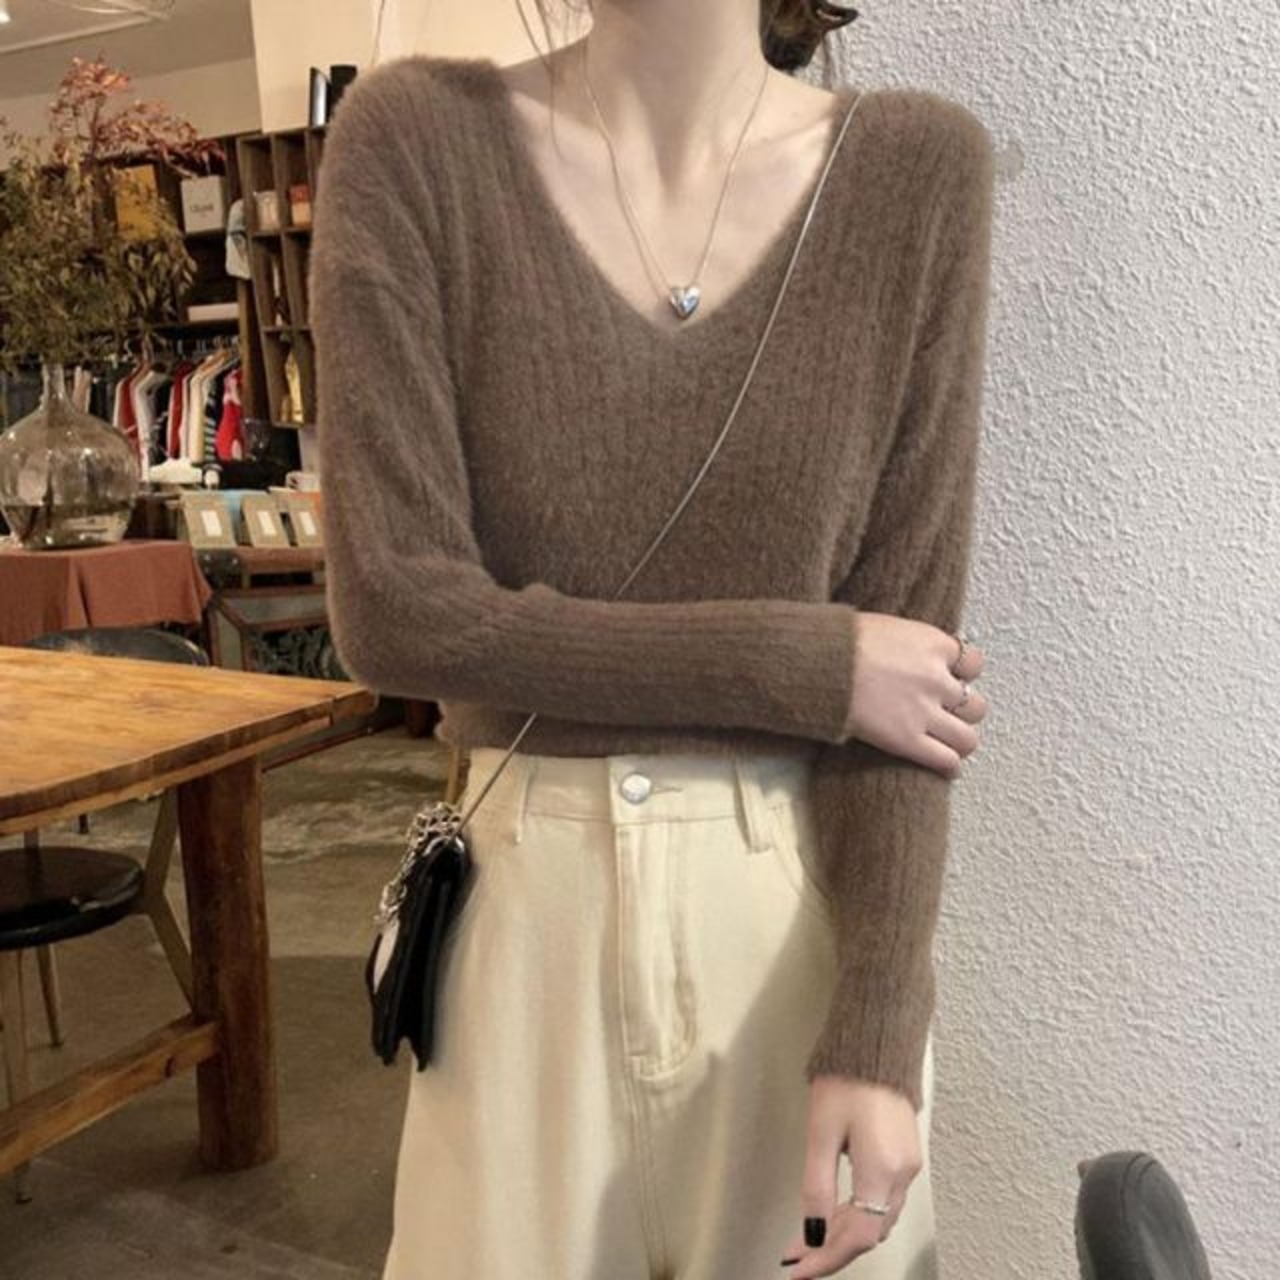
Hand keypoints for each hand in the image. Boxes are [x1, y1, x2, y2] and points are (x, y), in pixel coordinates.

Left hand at [778, 1075, 923, 1277]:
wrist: (876, 1044)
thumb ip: (817, 1185)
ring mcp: (908, 1166)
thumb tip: (811, 1233)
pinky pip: (883, 1201)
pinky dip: (858, 1215)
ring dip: (844, 1234)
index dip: (826, 1260)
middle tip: (795, 1256)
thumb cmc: (846, 1080)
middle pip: (869, 1233)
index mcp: (882, 1171)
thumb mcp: (821, 1132)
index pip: (857, 1237)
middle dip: (831, 1249)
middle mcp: (902, 1175)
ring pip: (877, 1220)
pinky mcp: (905, 1155)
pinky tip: (834, 1212)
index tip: (796, 1270)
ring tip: (807, 1239)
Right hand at [842, 611, 987, 777]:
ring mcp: (925, 713)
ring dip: (960, 740)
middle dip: (964, 711)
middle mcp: (937, 680)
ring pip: (967, 738)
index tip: (953, 678)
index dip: (964, 673)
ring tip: (948, 742)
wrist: (822, 664)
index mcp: (934, 645)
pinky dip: (950, 766)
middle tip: (948, 714)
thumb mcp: (887, 627)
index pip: (973, 663)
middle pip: (975, 705)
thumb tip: (909, 652)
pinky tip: (947, 767)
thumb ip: (911, 643)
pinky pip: (945, 760)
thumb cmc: (842, 641)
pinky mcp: (909, 741)